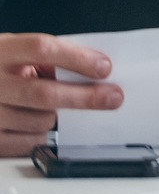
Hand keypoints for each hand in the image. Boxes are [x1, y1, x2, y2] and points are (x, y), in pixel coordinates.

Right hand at [0, 33, 119, 155]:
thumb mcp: (12, 50)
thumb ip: (46, 57)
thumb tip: (91, 70)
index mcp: (1, 51)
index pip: (42, 50)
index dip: (77, 58)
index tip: (104, 67)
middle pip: (45, 94)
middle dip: (85, 97)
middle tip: (113, 98)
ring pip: (41, 121)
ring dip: (59, 116)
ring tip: (52, 106)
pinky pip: (29, 143)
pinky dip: (42, 135)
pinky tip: (35, 123)